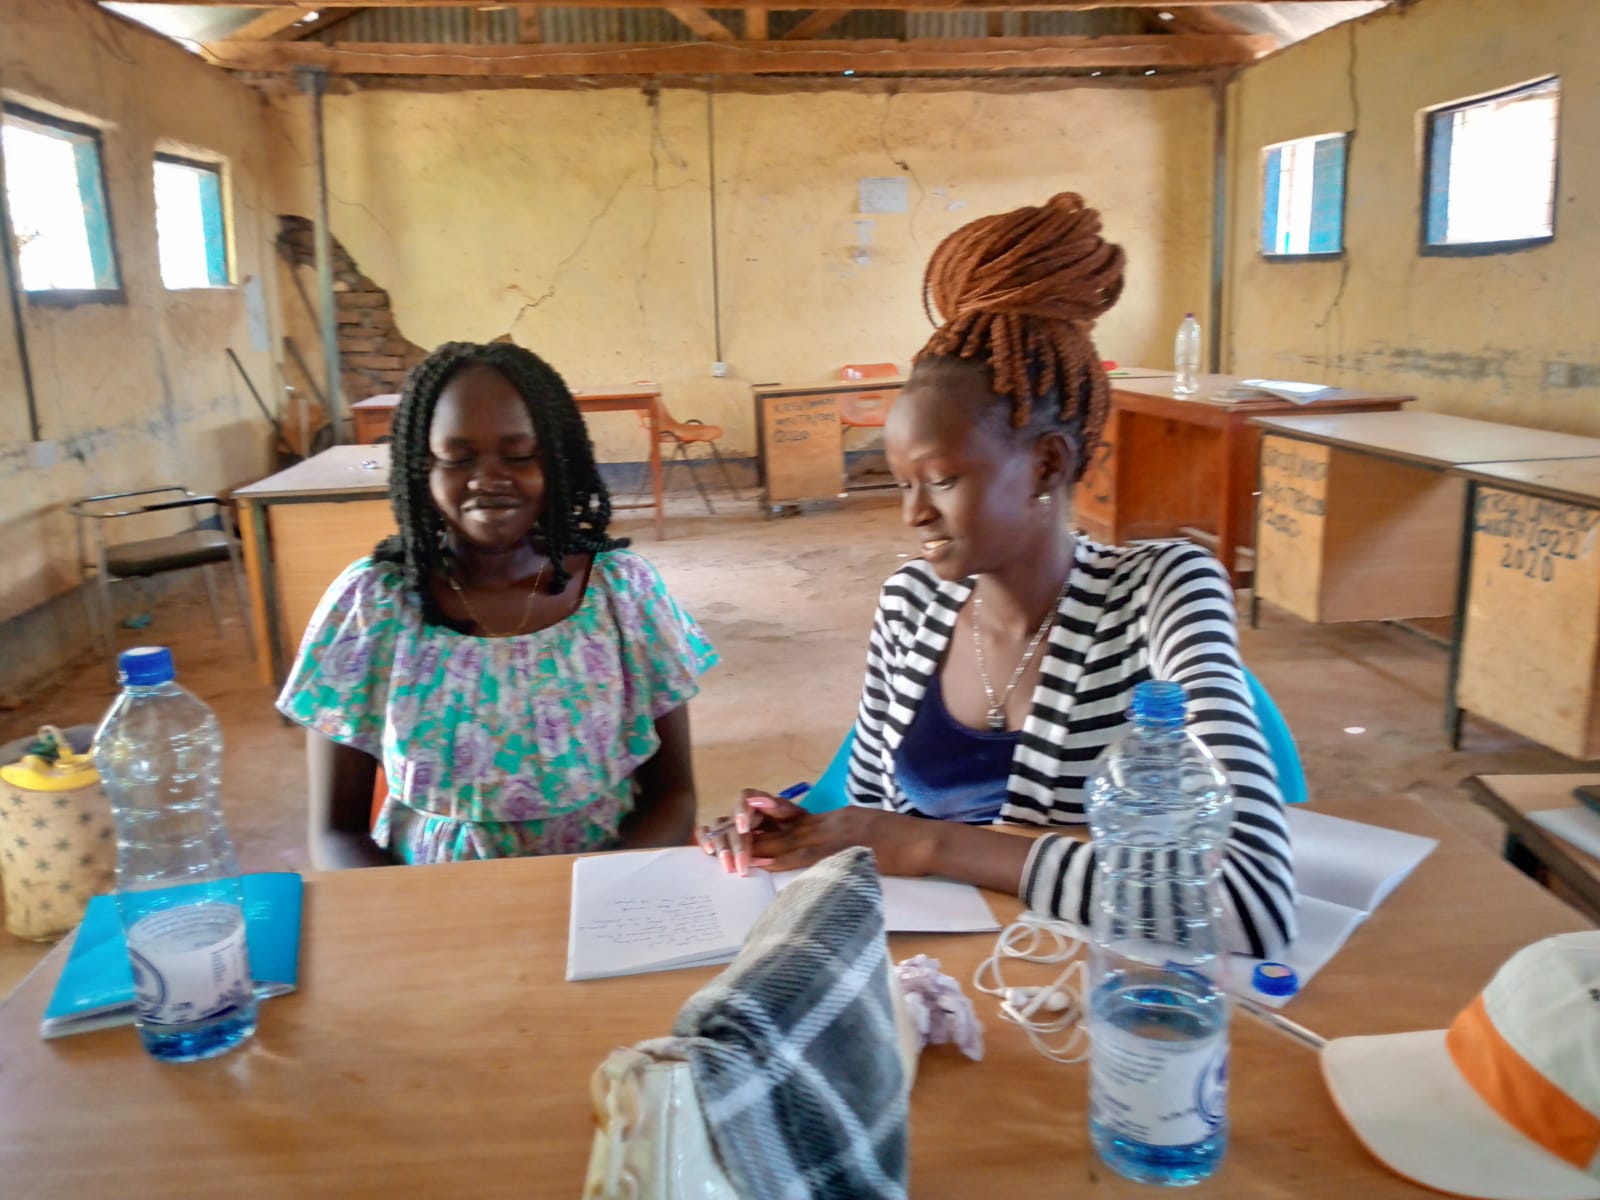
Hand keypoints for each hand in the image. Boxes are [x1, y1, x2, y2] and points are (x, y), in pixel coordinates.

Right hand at [698, 789, 802, 875]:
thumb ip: (779, 808)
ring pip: (717, 830)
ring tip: (728, 866)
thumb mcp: (797, 817)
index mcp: (761, 804)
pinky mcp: (725, 841)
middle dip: (736, 845)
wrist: (805, 844)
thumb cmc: (800, 828)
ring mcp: (732, 827)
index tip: (743, 828)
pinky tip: (708, 851)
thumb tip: (757, 800)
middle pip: (731, 821)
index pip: (745, 797)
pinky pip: (707, 835)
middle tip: (741, 865)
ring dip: (721, 847)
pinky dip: (704, 841)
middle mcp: (743, 814)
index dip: (740, 810)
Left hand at [750, 807, 935, 877]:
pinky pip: (805, 855)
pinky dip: (782, 860)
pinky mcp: (841, 849)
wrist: (924, 841)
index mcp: (839, 817)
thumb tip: (839, 846)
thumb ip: (851, 833)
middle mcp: (832, 821)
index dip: (773, 823)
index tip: (751, 827)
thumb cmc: (905, 839)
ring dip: (763, 847)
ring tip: (738, 852)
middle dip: (760, 833)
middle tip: (732, 837)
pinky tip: (764, 863)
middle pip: (787, 827)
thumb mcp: (872, 828)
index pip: (798, 820)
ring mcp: (836, 834)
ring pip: (790, 840)